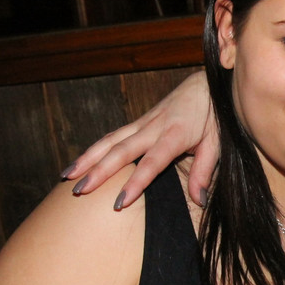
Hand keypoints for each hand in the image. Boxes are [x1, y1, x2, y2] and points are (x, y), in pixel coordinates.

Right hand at [61, 71, 217, 207]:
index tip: (120, 202)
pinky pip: (112, 136)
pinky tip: (80, 163)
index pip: (152, 163)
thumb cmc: (216, 115)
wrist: (208, 83)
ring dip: (87, 158)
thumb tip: (200, 200)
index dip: (136, 182)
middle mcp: (154, 126)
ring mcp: (144, 122)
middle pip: (121, 150)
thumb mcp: (218, 143)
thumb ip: (205, 171)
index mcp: (176, 134)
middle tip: (80, 191)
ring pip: (110, 140)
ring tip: (66, 177)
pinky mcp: (139, 121)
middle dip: (99, 171)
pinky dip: (94, 149)